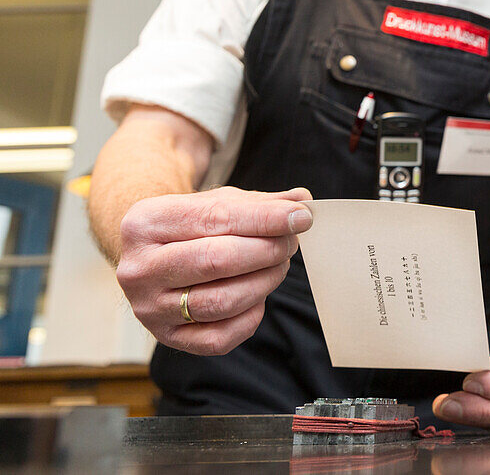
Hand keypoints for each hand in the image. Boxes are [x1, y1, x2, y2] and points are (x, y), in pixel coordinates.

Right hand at [114, 186, 312, 355]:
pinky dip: (250, 316)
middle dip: (267, 250)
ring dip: (265, 282)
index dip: (265, 219)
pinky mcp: (166, 337)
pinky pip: (220, 338)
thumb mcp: (217, 203)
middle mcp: (138, 269)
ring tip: (278, 264)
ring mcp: (149, 308)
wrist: (153, 257)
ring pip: (222, 302)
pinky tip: (256, 296)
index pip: (216, 219)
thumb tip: (301, 200)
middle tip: (290, 242)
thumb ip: (260, 202)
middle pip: (218, 261)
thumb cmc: (191, 227)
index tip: (302, 217)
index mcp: (145, 224)